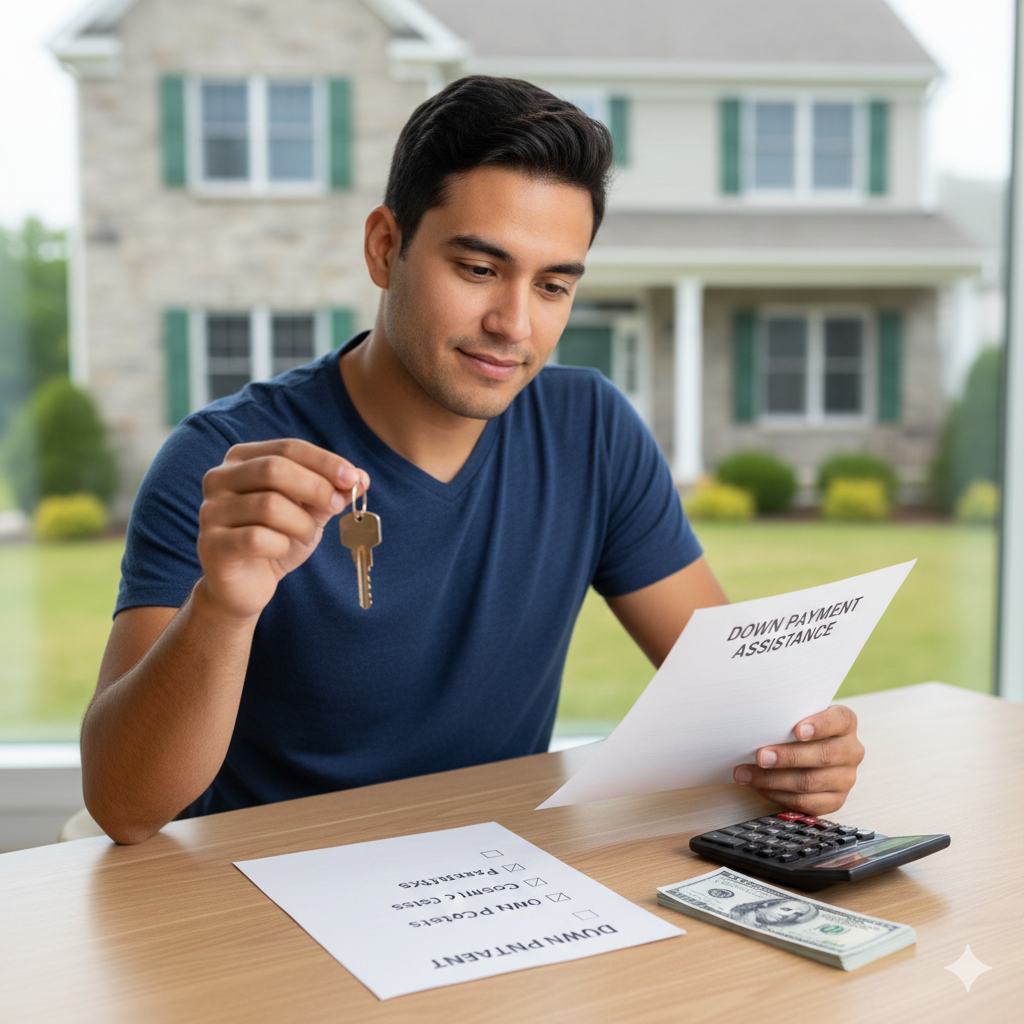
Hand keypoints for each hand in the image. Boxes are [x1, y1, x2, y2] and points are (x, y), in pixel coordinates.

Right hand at [196, 438, 367, 620]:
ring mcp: (211, 510)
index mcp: (242, 459)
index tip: (354, 478)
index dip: (325, 461)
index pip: (288, 448)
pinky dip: (281, 545)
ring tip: (306, 534)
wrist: (246, 584)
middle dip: (316, 487)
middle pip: (275, 469)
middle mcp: (219, 478)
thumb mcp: (308, 511)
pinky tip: (280, 551)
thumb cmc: (276, 539)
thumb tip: (361, 477)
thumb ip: (330, 492)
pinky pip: (256, 538)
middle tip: (338, 506)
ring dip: (301, 523)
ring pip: (269, 505)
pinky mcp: (211, 544)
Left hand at [732, 705, 864, 815]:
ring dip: (774, 779)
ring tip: (747, 774)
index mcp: (845, 723)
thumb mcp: (796, 715)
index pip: (840, 720)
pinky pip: (805, 803)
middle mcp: (851, 751)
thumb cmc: (796, 728)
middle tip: (760, 756)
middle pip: (823, 755)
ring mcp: (845, 778)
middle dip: (787, 757)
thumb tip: (755, 723)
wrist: (806, 750)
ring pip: (810, 782)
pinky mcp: (835, 801)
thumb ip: (786, 716)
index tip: (797, 730)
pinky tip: (758, 786)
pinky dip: (777, 795)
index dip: (820, 725)